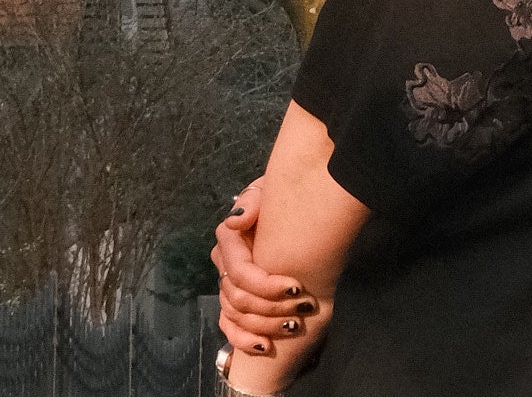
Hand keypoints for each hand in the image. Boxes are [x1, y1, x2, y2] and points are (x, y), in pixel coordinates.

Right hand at [211, 181, 319, 354]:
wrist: (289, 207)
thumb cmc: (281, 197)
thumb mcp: (270, 189)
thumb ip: (253, 200)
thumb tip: (235, 220)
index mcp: (229, 238)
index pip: (241, 273)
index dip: (267, 285)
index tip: (297, 286)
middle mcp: (225, 263)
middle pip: (240, 299)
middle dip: (273, 307)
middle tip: (303, 308)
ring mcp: (228, 284)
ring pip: (236, 316)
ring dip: (265, 325)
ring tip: (294, 326)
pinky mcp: (235, 300)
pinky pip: (230, 328)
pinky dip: (245, 341)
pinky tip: (265, 346)